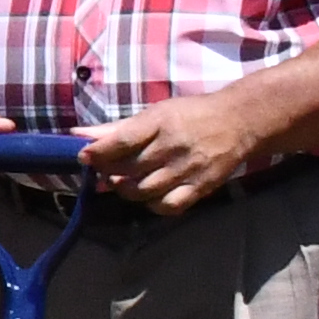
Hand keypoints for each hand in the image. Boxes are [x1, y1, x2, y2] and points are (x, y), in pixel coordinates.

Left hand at [77, 95, 261, 216]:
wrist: (240, 121)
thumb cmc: (191, 114)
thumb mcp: (156, 112)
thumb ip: (118, 127)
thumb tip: (78, 134)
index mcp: (161, 122)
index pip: (123, 141)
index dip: (99, 152)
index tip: (83, 157)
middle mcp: (173, 147)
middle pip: (130, 169)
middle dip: (108, 172)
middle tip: (103, 170)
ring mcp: (188, 169)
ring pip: (145, 190)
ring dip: (125, 190)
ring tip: (122, 182)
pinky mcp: (201, 187)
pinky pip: (169, 205)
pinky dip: (152, 205)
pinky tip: (148, 196)